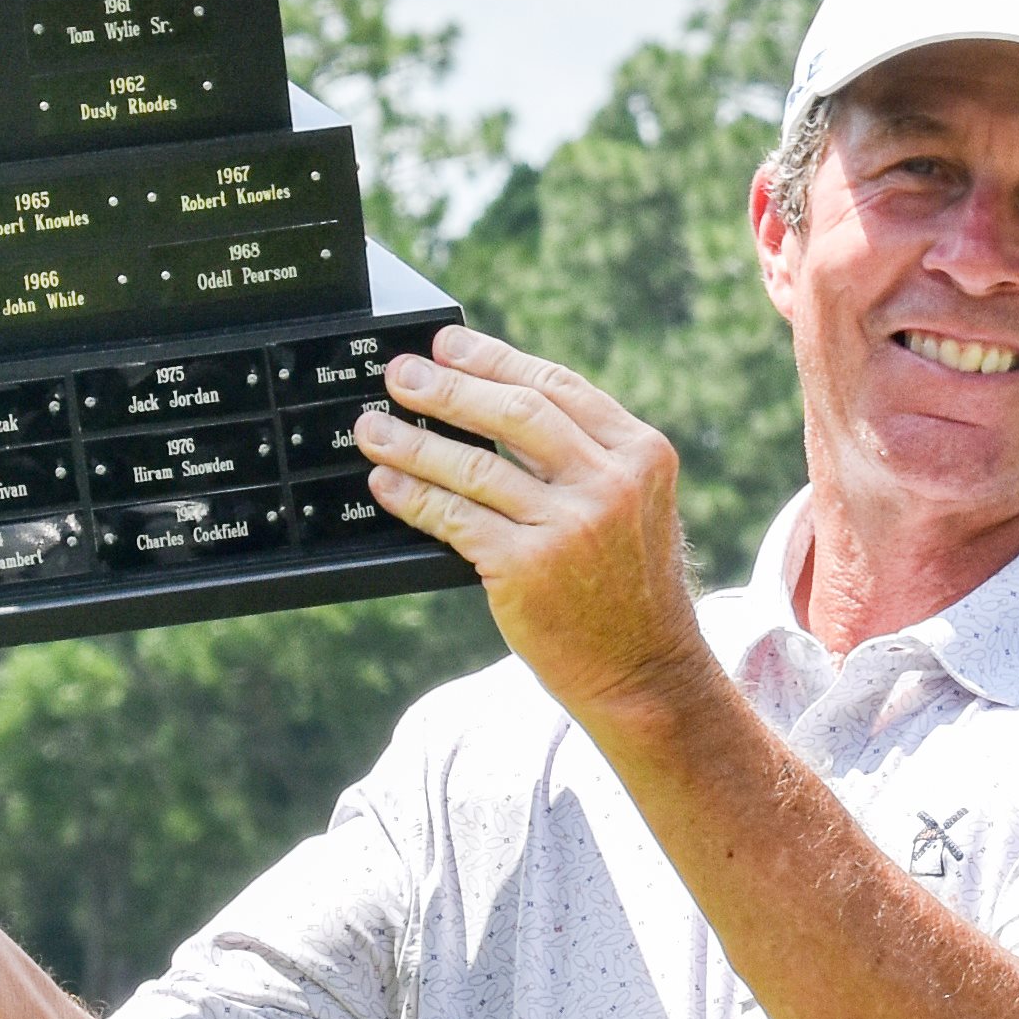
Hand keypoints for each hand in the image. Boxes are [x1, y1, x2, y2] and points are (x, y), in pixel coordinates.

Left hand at [360, 330, 709, 729]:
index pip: (558, 386)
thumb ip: (586, 458)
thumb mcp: (636, 508)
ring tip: (373, 428)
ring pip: (475, 464)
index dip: (495, 360)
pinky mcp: (528, 568)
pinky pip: (455, 518)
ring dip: (413, 442)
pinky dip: (414, 497)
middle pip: (514, 413)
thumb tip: (496, 407)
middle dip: (447, 388)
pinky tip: (387, 484)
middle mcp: (611, 483)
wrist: (645, 673)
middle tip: (399, 375)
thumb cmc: (631, 591)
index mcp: (642, 455)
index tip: (447, 345)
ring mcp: (570, 526)